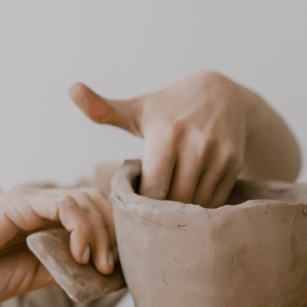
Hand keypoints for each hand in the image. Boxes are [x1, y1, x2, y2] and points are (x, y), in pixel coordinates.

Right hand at [0, 186, 115, 303]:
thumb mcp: (32, 276)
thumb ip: (62, 269)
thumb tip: (101, 274)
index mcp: (43, 219)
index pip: (91, 211)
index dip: (110, 233)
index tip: (114, 267)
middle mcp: (39, 204)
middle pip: (95, 201)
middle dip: (111, 232)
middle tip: (108, 267)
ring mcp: (29, 200)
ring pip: (84, 200)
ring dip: (100, 233)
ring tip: (96, 264)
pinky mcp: (18, 203)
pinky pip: (63, 204)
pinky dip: (80, 227)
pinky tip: (77, 253)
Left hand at [70, 70, 248, 207]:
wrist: (222, 96)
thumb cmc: (168, 108)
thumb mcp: (136, 109)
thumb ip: (102, 109)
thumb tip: (72, 89)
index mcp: (166, 132)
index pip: (153, 186)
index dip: (141, 201)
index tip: (131, 206)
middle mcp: (196, 143)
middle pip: (174, 198)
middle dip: (158, 211)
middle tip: (145, 217)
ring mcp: (218, 154)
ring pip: (195, 202)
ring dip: (179, 213)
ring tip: (164, 211)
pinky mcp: (234, 164)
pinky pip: (213, 200)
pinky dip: (198, 207)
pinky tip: (186, 202)